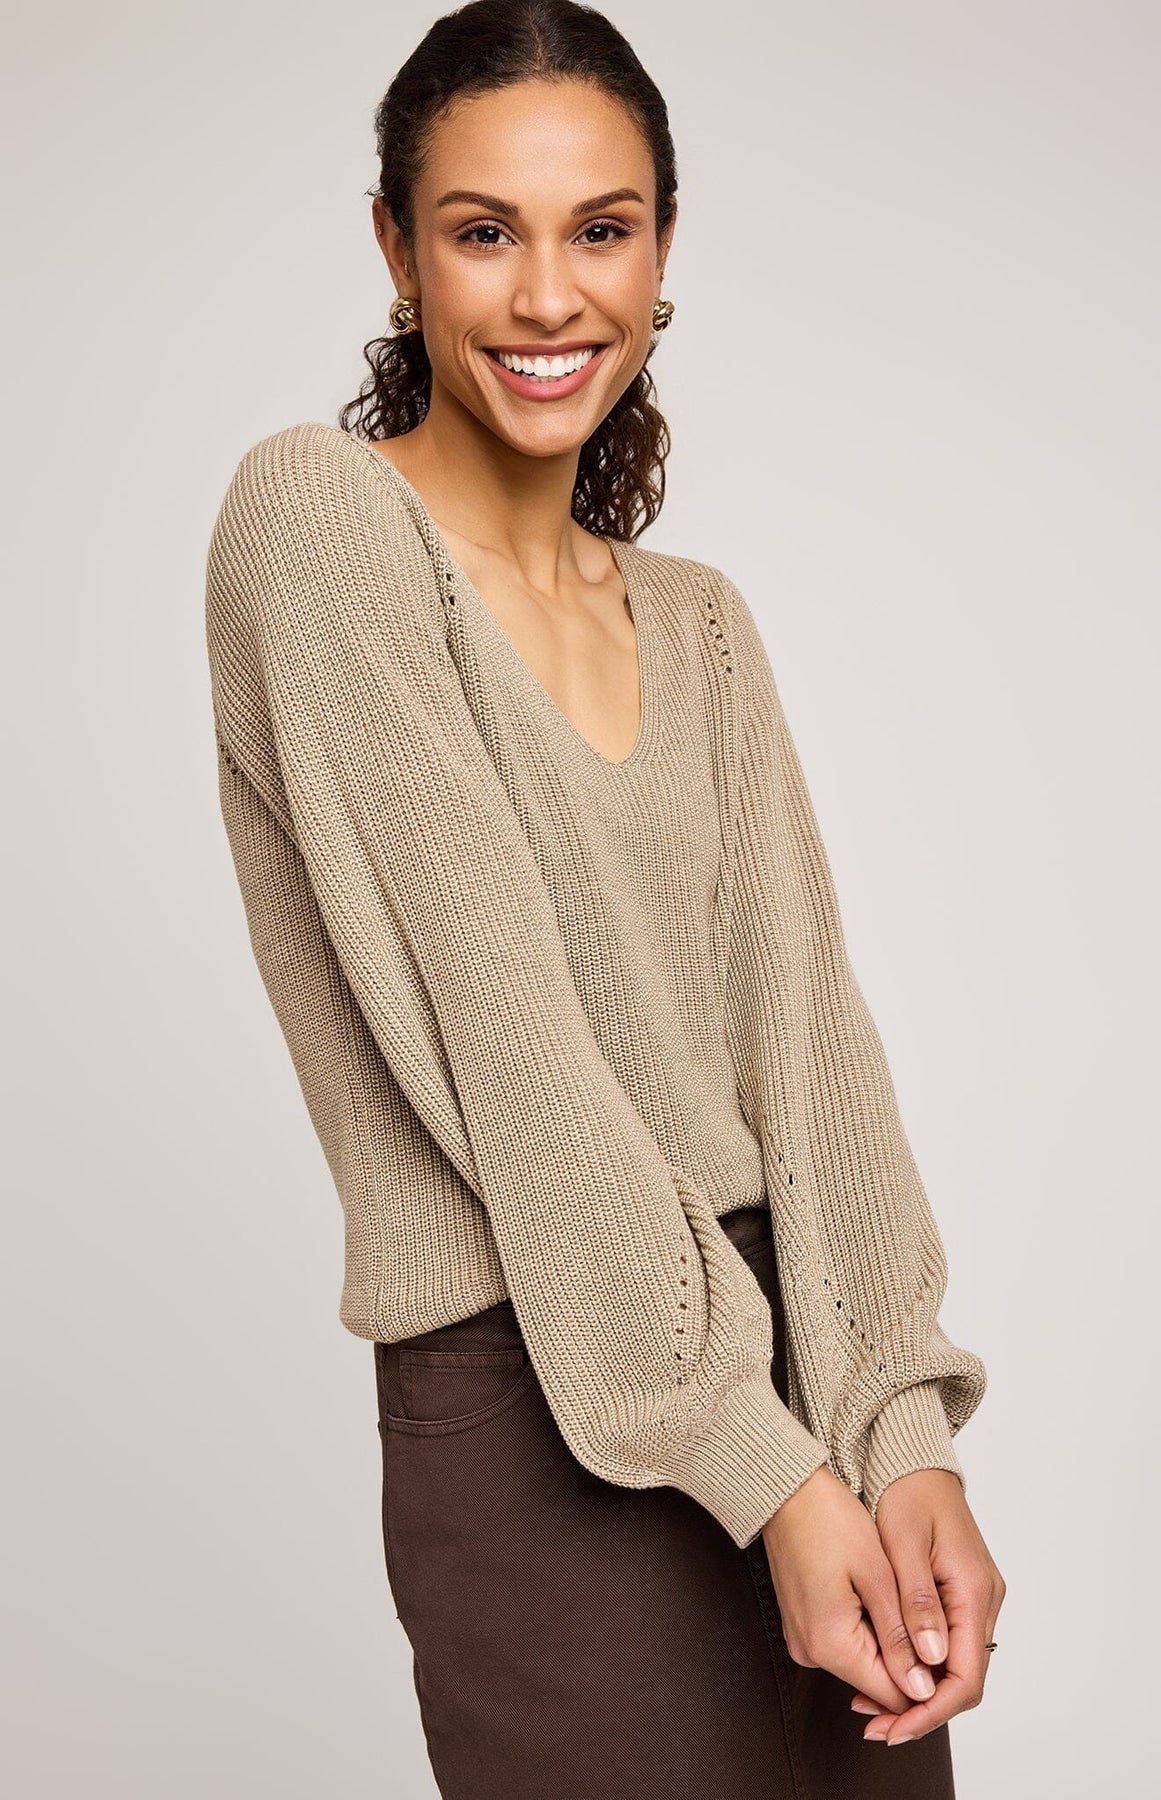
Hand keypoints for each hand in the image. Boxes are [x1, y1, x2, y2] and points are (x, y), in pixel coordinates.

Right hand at [760, 1465, 946, 1717]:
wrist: (787, 1490)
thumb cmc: (828, 1519)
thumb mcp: (876, 1575)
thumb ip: (900, 1637)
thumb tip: (921, 1688)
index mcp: (830, 1644)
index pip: (893, 1695)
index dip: (929, 1683)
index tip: (948, 1650)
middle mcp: (812, 1652)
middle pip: (878, 1681)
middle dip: (912, 1661)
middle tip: (934, 1620)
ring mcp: (804, 1639)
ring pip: (865, 1662)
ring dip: (893, 1643)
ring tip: (907, 1602)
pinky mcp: (804, 1625)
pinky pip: (847, 1643)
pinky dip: (872, 1629)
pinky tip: (883, 1598)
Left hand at [847, 1468, 1005, 1744]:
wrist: (914, 1459)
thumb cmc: (907, 1491)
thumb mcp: (904, 1545)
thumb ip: (917, 1603)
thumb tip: (929, 1660)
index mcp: (973, 1590)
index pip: (964, 1676)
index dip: (930, 1709)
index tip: (894, 1727)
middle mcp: (982, 1599)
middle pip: (962, 1679)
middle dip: (920, 1708)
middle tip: (875, 1724)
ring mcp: (974, 1596)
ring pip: (953, 1664)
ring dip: (917, 1690)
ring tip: (870, 1703)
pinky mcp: (959, 1592)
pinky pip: (946, 1642)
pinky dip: (917, 1663)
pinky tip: (886, 1668)